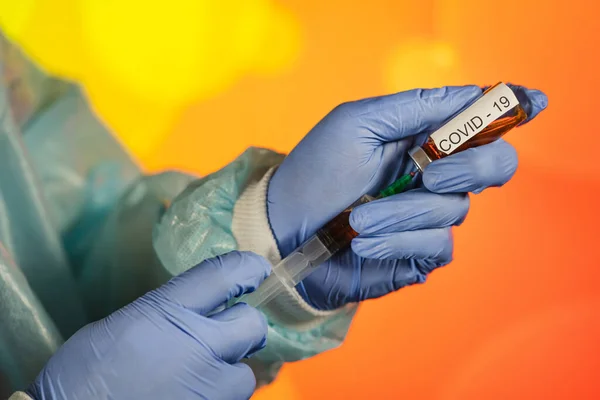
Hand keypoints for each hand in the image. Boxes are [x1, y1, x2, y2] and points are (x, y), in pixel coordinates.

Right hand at [27, 252, 270, 399]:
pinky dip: (216, 398)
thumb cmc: (82, 377)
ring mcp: (209, 386)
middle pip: (252, 324)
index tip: (256, 270)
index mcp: (168, 311)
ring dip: (228, 374)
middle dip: (245, 327)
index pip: (224, 275)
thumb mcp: (121, 326)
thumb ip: (164, 317)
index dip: (247, 268)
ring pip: (245, 374)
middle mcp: (198, 345)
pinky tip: (189, 397)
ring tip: (199, 380)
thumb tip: (189, 321)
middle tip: (229, 334)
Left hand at [268, 85, 546, 309]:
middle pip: (495, 165)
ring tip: (359, 219)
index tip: (532, 102)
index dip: (509, 112)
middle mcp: (434, 174)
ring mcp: (429, 215)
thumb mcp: (356, 124)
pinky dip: (399, 241)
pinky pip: (437, 244)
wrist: (285, 230)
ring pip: (455, 210)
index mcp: (421, 138)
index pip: (479, 123)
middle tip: (431, 174)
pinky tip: (363, 242)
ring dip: (403, 213)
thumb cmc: (315, 172)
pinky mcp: (419, 252)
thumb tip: (471, 95)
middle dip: (472, 166)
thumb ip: (413, 108)